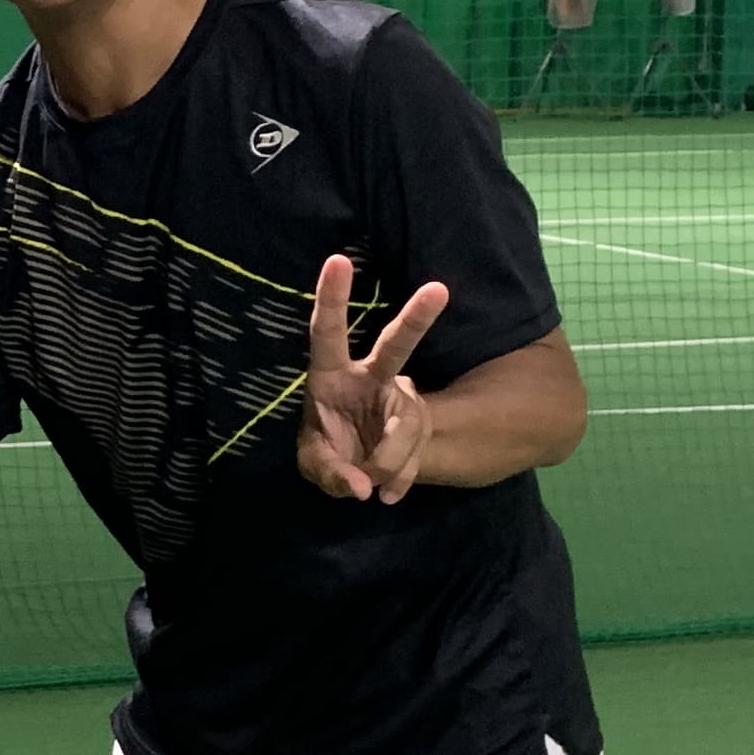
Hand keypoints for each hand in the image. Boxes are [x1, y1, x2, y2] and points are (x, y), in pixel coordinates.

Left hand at [294, 253, 449, 504]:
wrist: (357, 470)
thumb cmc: (327, 450)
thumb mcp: (315, 464)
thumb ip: (330, 473)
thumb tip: (363, 486)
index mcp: (330, 375)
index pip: (327, 332)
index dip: (332, 298)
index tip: (338, 259)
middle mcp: (368, 378)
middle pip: (394, 346)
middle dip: (416, 318)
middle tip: (439, 289)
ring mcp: (397, 401)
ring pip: (410, 419)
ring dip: (392, 458)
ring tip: (374, 487)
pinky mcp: (417, 426)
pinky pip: (417, 452)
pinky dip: (401, 478)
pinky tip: (388, 494)